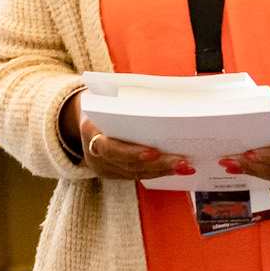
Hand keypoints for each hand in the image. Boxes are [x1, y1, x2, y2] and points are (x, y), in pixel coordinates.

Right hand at [59, 91, 190, 181]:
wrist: (84, 114)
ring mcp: (103, 167)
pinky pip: (137, 176)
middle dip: (157, 164)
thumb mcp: (105, 94)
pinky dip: (158, 172)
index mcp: (89, 131)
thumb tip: (162, 99)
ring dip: (162, 171)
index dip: (131, 152)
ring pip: (135, 173)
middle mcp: (94, 154)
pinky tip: (175, 169)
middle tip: (181, 161)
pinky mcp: (113, 173)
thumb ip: (125, 101)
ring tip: (185, 166)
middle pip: (127, 164)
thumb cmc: (101, 100)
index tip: (154, 152)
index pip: (109, 148)